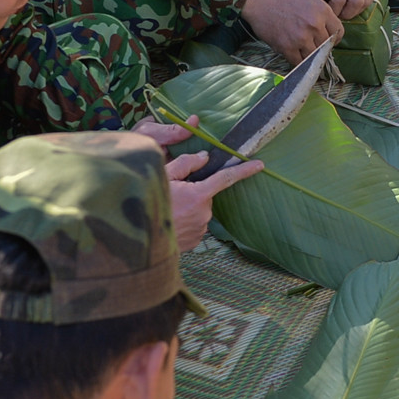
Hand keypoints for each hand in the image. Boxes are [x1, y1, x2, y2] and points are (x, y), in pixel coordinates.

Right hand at [132, 122, 266, 251]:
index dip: (244, 170)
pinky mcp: (196, 240)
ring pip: (199, 210)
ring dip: (187, 207)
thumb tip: (204, 158)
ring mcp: (201, 229)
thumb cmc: (146, 203)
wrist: (138, 238)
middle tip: (172, 194)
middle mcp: (204, 213)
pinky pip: (195, 224)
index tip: (260, 165)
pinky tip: (170, 222)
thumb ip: (185, 164)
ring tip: (168, 210)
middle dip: (193, 191)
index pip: (226, 178)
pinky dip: (185, 220)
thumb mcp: (161, 177)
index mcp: (198, 195)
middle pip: (205, 194)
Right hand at [240, 0, 344, 62]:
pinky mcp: (287, 47)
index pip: (339, 32)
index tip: (328, 40)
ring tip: (304, 51)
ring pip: (314, 56)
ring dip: (310, 56)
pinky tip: (294, 55)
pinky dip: (298, 61)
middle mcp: (315, 25)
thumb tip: (329, 31)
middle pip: (326, 46)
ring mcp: (301, 38)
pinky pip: (299, 62)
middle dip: (321, 47)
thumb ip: (322, 14)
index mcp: (323, 11)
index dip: (334, 38)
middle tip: (313, 45)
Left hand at [294, 0, 376, 19]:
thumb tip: (324, 12)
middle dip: (347, 13)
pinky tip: (354, 2)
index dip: (334, 12)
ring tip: (345, 9)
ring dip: (357, 9)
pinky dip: (365, 1)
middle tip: (338, 13)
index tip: (328, 12)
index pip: (339, 0)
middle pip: (356, 1)